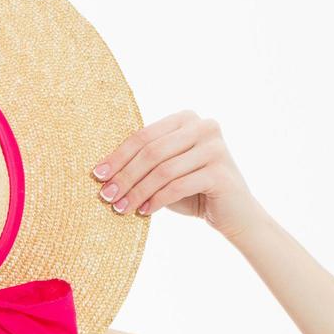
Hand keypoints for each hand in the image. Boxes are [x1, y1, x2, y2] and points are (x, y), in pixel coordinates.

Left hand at [90, 110, 261, 237]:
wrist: (236, 215)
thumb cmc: (194, 193)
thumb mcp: (166, 172)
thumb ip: (144, 163)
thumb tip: (101, 170)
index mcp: (187, 118)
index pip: (144, 135)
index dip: (118, 156)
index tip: (97, 175)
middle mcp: (204, 126)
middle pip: (152, 151)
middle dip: (125, 175)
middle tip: (106, 196)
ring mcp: (215, 147)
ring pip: (163, 170)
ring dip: (138, 191)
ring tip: (121, 208)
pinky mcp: (221, 172)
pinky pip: (178, 186)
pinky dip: (157, 200)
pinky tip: (144, 212)